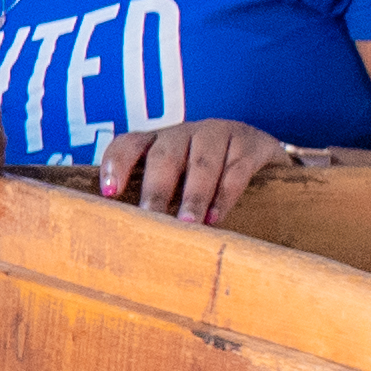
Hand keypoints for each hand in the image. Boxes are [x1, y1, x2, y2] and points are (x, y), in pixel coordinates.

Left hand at [95, 114, 289, 223]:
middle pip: (165, 156)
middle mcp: (184, 132)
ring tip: (187, 223)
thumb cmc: (206, 174)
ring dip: (193, 196)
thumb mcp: (177, 179)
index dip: (116, 164)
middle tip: (150, 218)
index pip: (128, 144)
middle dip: (156, 190)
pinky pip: (236, 169)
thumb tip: (128, 237)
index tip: (109, 193)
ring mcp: (218, 134)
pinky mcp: (250, 143)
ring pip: (201, 163)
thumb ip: (154, 199)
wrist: (261, 152)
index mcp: (158, 140)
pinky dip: (225, 195)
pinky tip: (215, 217)